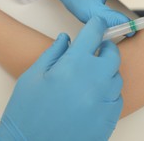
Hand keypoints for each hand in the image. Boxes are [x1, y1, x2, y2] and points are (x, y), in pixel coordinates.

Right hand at [0, 17, 122, 140]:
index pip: (93, 34)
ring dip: (107, 72)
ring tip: (91, 78)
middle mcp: (94, 80)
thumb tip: (65, 38)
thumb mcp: (32, 77)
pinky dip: (108, 94)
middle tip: (96, 51)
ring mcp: (104, 100)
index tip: (97, 24)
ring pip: (117, 77)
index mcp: (73, 65)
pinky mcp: (109, 118)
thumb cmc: (26, 113)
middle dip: (106, 49)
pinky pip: (117, 98)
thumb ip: (53, 53)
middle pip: (113, 55)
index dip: (96, 25)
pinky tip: (93, 97)